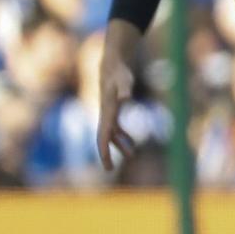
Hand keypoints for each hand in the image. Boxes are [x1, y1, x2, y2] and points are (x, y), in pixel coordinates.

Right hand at [96, 57, 135, 171]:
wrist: (112, 64)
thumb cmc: (119, 72)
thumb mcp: (124, 80)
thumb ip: (125, 89)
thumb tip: (126, 97)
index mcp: (106, 113)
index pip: (102, 136)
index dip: (103, 150)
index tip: (106, 163)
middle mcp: (105, 115)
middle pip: (103, 139)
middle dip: (105, 154)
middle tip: (109, 170)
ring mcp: (109, 113)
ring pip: (111, 134)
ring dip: (119, 145)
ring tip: (131, 155)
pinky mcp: (114, 110)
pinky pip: (116, 127)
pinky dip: (123, 136)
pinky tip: (131, 142)